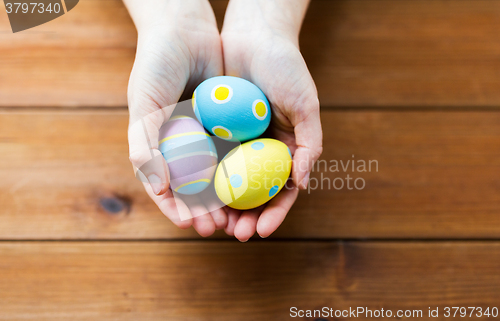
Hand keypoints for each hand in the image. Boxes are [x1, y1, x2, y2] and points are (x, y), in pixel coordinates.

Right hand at [124, 0, 226, 235]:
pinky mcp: (230, 126)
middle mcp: (183, 147)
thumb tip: (159, 189)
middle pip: (197, 189)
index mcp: (158, 148)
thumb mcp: (145, 103)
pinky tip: (257, 187)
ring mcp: (207, 138)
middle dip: (208, 212)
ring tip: (240, 218)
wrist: (185, 30)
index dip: (178, 210)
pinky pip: (239, 154)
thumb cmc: (155, 65)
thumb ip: (145, 144)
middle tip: (221, 229)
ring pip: (221, 177)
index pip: (168, 189)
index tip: (191, 224)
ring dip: (230, 201)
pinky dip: (246, 173)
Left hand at [220, 0, 322, 240]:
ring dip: (223, 206)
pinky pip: (209, 159)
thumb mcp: (305, 105)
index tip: (262, 230)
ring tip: (213, 223)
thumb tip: (304, 183)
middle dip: (246, 217)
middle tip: (235, 233)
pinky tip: (196, 195)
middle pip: (254, 194)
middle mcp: (261, 151)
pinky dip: (205, 179)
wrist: (254, 36)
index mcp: (286, 149)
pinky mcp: (215, 131)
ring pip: (229, 183)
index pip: (282, 191)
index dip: (275, 213)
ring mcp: (238, 143)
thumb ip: (310, 143)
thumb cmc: (286, 68)